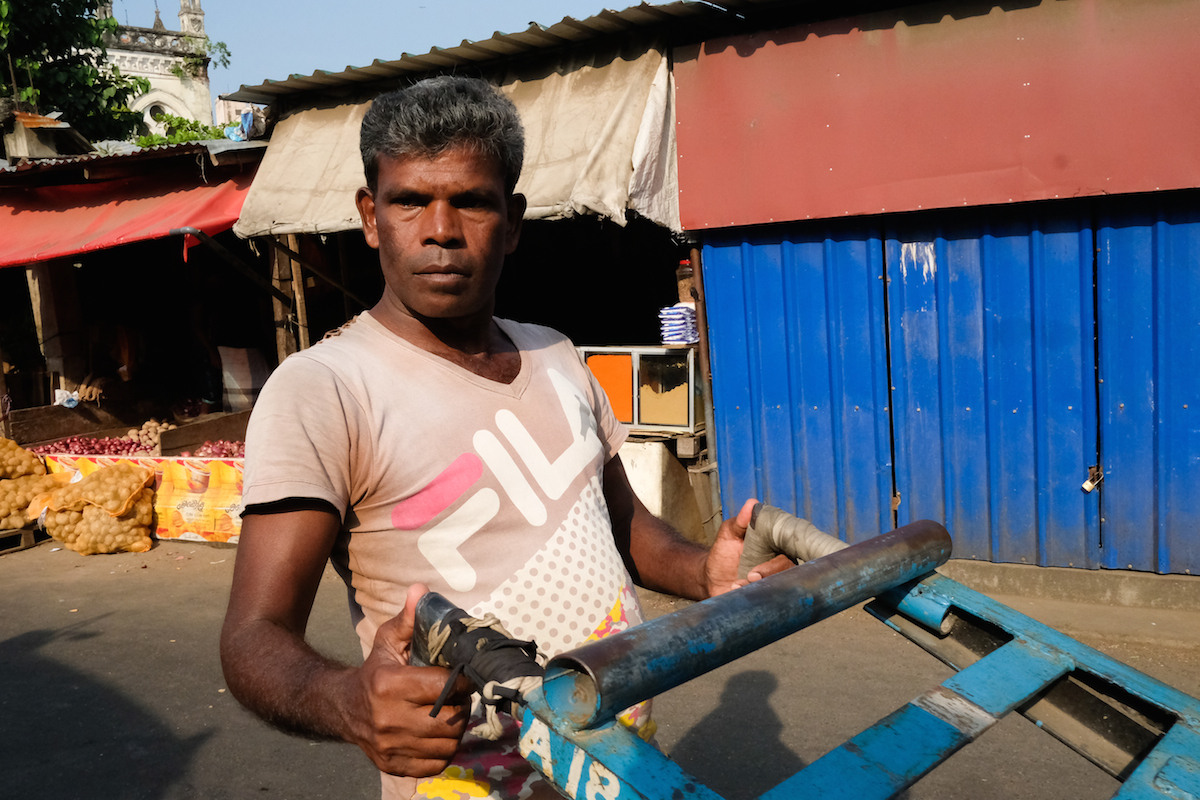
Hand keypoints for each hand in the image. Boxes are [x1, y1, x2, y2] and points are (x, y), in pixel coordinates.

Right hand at [346, 584, 473, 776]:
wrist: (342, 708)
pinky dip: (444, 749)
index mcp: (389, 685)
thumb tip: (420, 590)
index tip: (461, 676)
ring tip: (448, 713)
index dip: (460, 681)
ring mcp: (390, 747)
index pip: (444, 686)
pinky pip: (437, 763)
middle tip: (456, 696)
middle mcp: (388, 720)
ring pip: (448, 743)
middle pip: (450, 718)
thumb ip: (408, 619)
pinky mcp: (394, 766)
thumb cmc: (374, 670)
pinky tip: (437, 733)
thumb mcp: (387, 641)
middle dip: (460, 705)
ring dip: (456, 728)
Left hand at [703, 498, 794, 596]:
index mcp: (775, 547)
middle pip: (788, 567)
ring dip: (761, 585)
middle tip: (752, 574)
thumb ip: (740, 521)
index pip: (790, 545)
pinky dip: (753, 596)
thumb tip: (751, 503)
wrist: (710, 579)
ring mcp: (774, 582)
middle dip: (772, 571)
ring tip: (739, 584)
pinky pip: (770, 600)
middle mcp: (779, 565)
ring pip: (780, 585)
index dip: (787, 547)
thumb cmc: (723, 554)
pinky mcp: (766, 598)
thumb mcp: (729, 534)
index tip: (773, 552)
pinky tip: (736, 591)